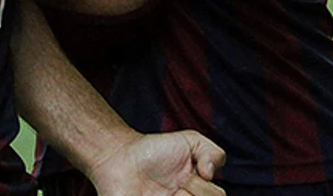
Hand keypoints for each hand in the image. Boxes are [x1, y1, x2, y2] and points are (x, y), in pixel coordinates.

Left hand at [88, 131, 226, 195]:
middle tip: (177, 186)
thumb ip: (212, 153)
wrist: (120, 157)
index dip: (205, 189)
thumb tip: (210, 174)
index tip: (193, 175)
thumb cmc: (154, 150)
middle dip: (195, 195)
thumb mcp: (191, 141)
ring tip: (167, 194)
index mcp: (198, 192)